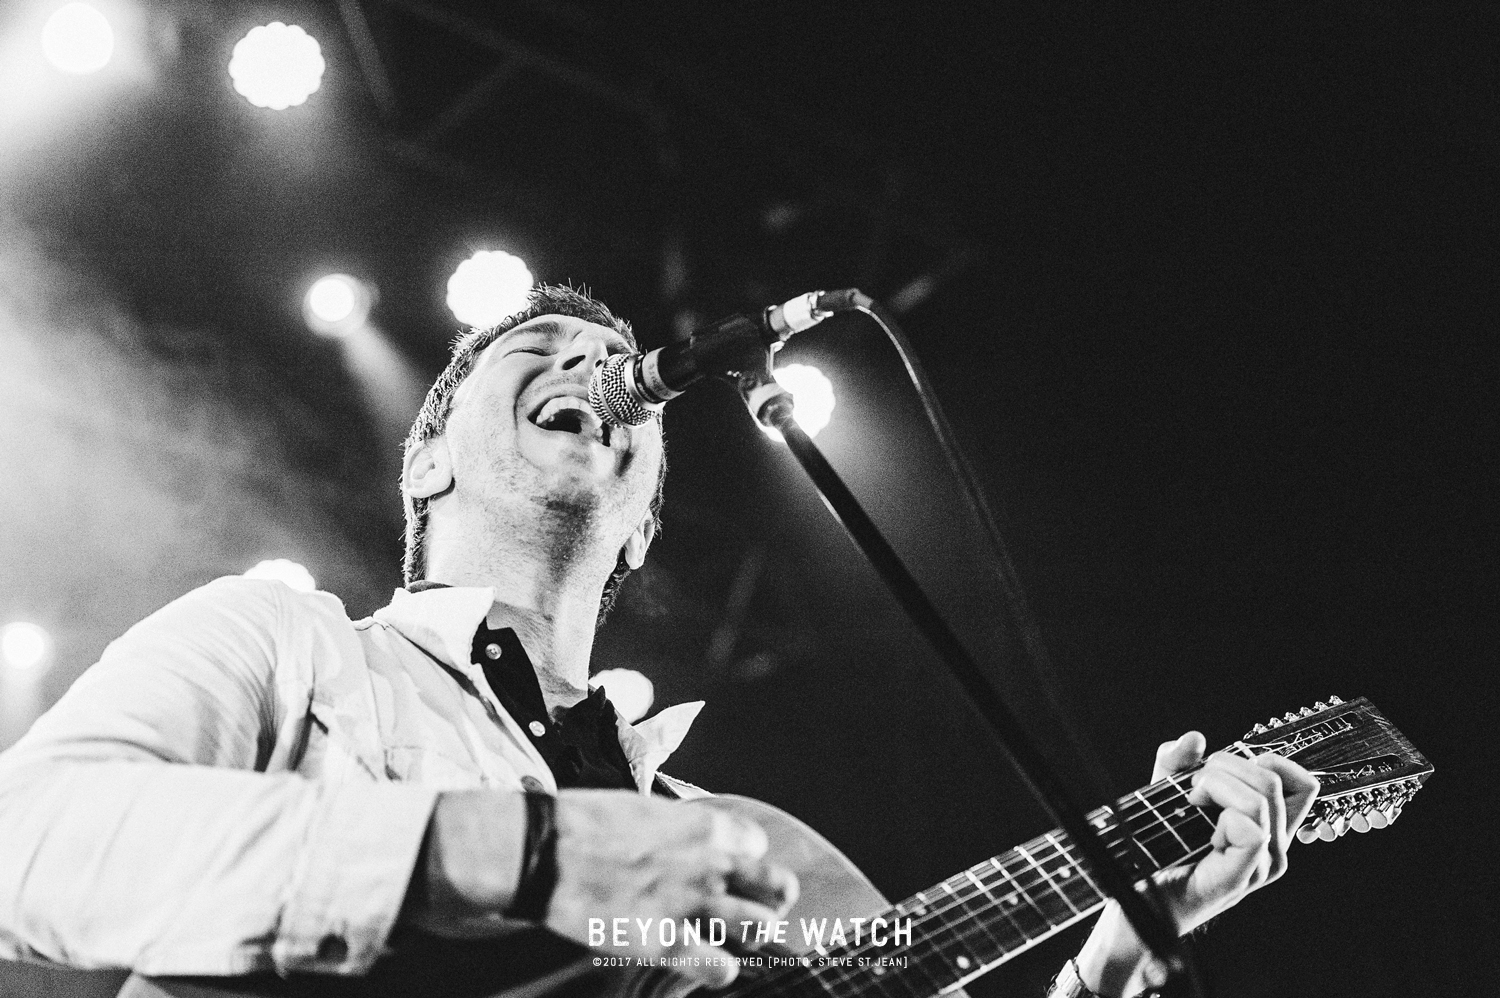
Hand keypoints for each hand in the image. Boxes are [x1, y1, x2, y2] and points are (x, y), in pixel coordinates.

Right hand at [546, 790, 798, 987]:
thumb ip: (679, 830)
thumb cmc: (588, 825)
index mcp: (705, 826)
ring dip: (751, 936)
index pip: (758, 844)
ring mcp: (694, 906)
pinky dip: (720, 970)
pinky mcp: (669, 944)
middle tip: (752, 910)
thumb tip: (689, 841)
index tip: (728, 868)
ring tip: (730, 939)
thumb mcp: (646, 810)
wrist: (548, 852)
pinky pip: (723, 968)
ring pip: (762, 928)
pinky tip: (706, 963)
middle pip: (778, 887)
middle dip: (771, 900)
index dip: (745, 858)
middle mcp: (711, 864)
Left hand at [1075, 731, 1319, 994]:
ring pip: (1261, 799)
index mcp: (1269, 827)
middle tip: (1193, 786)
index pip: (1302, 783)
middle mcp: (1274, 848)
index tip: (1225, 767)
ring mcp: (1261, 865)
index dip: (1268, 760)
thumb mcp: (1166, 793)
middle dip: (1226, 765)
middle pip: (1275, 781)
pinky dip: (1220, 815)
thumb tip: (1195, 738)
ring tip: (1190, 802)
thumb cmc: (1158, 850)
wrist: (1139, 898)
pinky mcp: (1243, 876)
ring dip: (1216, 785)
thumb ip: (1178, 762)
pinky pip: (1250, 829)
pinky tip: (1200, 829)